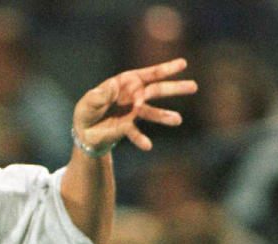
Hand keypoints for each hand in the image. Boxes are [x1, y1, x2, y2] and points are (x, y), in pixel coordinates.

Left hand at [73, 57, 197, 152]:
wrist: (84, 131)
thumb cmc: (87, 110)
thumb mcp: (89, 101)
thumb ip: (100, 95)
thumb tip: (113, 87)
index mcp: (125, 83)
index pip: (147, 74)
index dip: (165, 69)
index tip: (183, 64)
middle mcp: (133, 96)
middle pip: (156, 90)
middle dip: (174, 88)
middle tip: (194, 86)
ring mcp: (133, 112)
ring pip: (151, 112)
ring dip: (163, 116)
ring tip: (177, 120)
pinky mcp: (127, 127)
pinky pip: (135, 133)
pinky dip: (141, 139)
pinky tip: (147, 146)